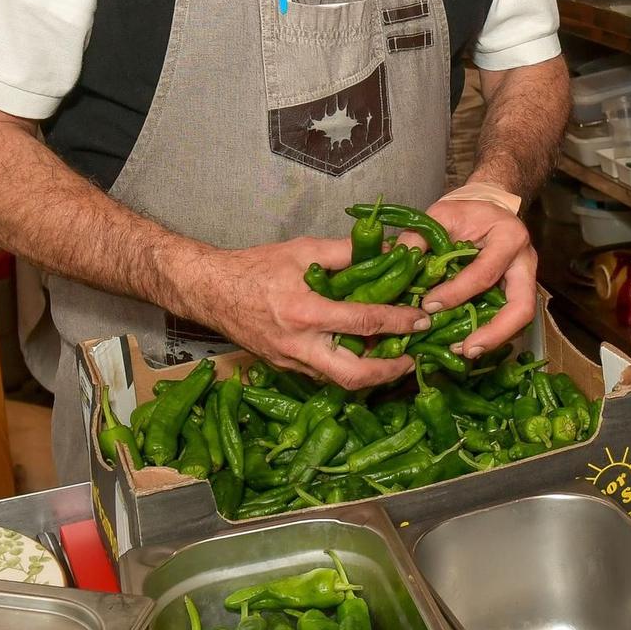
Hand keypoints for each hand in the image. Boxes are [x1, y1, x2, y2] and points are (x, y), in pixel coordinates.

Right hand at [183, 235, 420, 388]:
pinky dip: (347, 368)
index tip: (421, 319)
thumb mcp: (303, 249)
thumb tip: (388, 248)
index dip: (398, 322)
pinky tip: (362, 354)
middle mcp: (299, 346)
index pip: (363, 323)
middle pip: (353, 376)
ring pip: (339, 381)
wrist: (209, 290)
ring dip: (369, 373)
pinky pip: (323, 375)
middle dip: (388, 373)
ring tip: (393, 356)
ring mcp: (290, 362)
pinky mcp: (284, 367)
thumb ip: (348, 251)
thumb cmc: (255, 267)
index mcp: (305, 313)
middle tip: (411, 360)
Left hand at [412, 194, 536, 358]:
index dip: (457, 293)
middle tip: (466, 350)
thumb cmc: (467, 212)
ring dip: (493, 340)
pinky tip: (467, 342)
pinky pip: (511, 320)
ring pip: (520, 320)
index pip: (485, 272)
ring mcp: (526, 280)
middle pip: (522, 307)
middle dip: (495, 333)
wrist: (490, 209)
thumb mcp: (440, 215)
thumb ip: (418, 239)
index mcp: (508, 237)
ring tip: (463, 351)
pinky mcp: (518, 293)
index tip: (429, 305)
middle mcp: (525, 262)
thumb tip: (394, 265)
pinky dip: (491, 335)